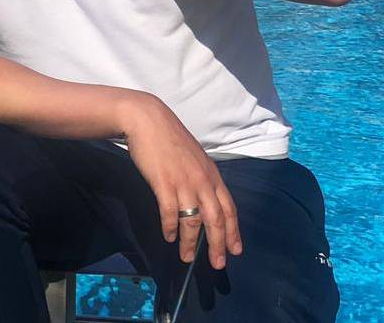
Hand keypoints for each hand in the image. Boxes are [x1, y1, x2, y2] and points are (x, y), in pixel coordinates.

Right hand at [120, 93, 242, 269]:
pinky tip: (168, 236)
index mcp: (212, 175)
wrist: (148, 120)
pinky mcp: (164, 183)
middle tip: (217, 263)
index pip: (229, 208)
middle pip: (216, 219)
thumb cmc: (169, 138)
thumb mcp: (194, 157)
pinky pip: (170, 212)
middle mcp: (202, 181)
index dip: (233, 231)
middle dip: (218, 244)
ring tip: (187, 257)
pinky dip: (170, 227)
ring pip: (193, 220)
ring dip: (190, 242)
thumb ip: (202, 177)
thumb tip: (204, 198)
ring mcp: (184, 182)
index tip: (236, 250)